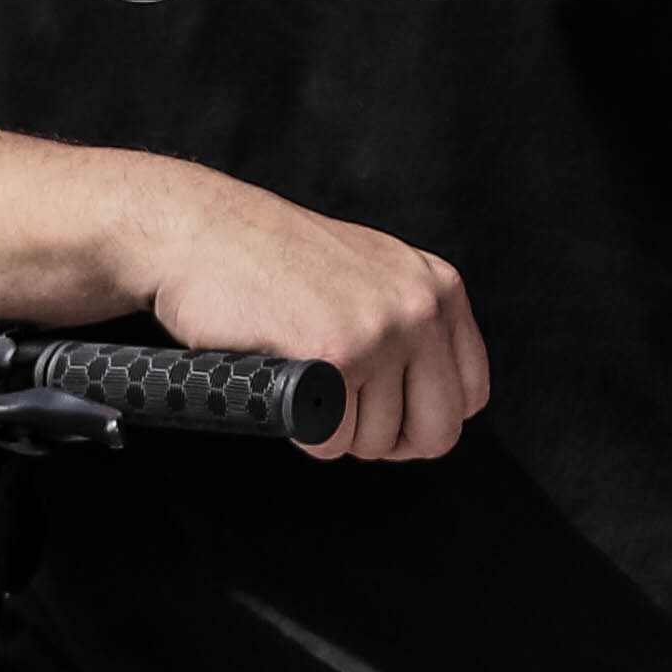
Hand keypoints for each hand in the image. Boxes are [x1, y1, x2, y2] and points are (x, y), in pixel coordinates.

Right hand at [128, 166, 487, 462]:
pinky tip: (282, 381)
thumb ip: (408, 322)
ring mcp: (381, 331)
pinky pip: (332, 440)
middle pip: (436, 431)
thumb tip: (428, 398)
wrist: (201, 230)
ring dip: (334, 431)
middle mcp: (420, 308)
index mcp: (438, 287)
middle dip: (386, 442)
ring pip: (376, 442)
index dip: (422, 420)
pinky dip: (302, 430)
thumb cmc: (270, 258)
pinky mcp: (336, 355)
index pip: (469, 395)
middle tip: (343, 416)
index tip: (384, 415)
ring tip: (302, 377)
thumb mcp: (369, 274)